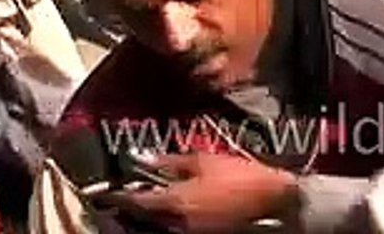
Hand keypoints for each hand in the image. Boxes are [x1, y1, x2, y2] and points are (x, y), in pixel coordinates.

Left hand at [101, 152, 296, 233]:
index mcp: (175, 201)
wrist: (272, 199)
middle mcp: (178, 222)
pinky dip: (175, 217)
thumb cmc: (241, 175)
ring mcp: (192, 231)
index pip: (138, 202)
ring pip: (163, 223)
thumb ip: (172, 161)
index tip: (110, 191)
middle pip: (148, 216)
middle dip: (140, 204)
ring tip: (158, 197)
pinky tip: (181, 204)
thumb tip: (144, 158)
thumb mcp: (205, 160)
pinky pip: (180, 226)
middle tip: (134, 192)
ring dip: (158, 211)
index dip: (122, 196)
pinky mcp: (204, 233)